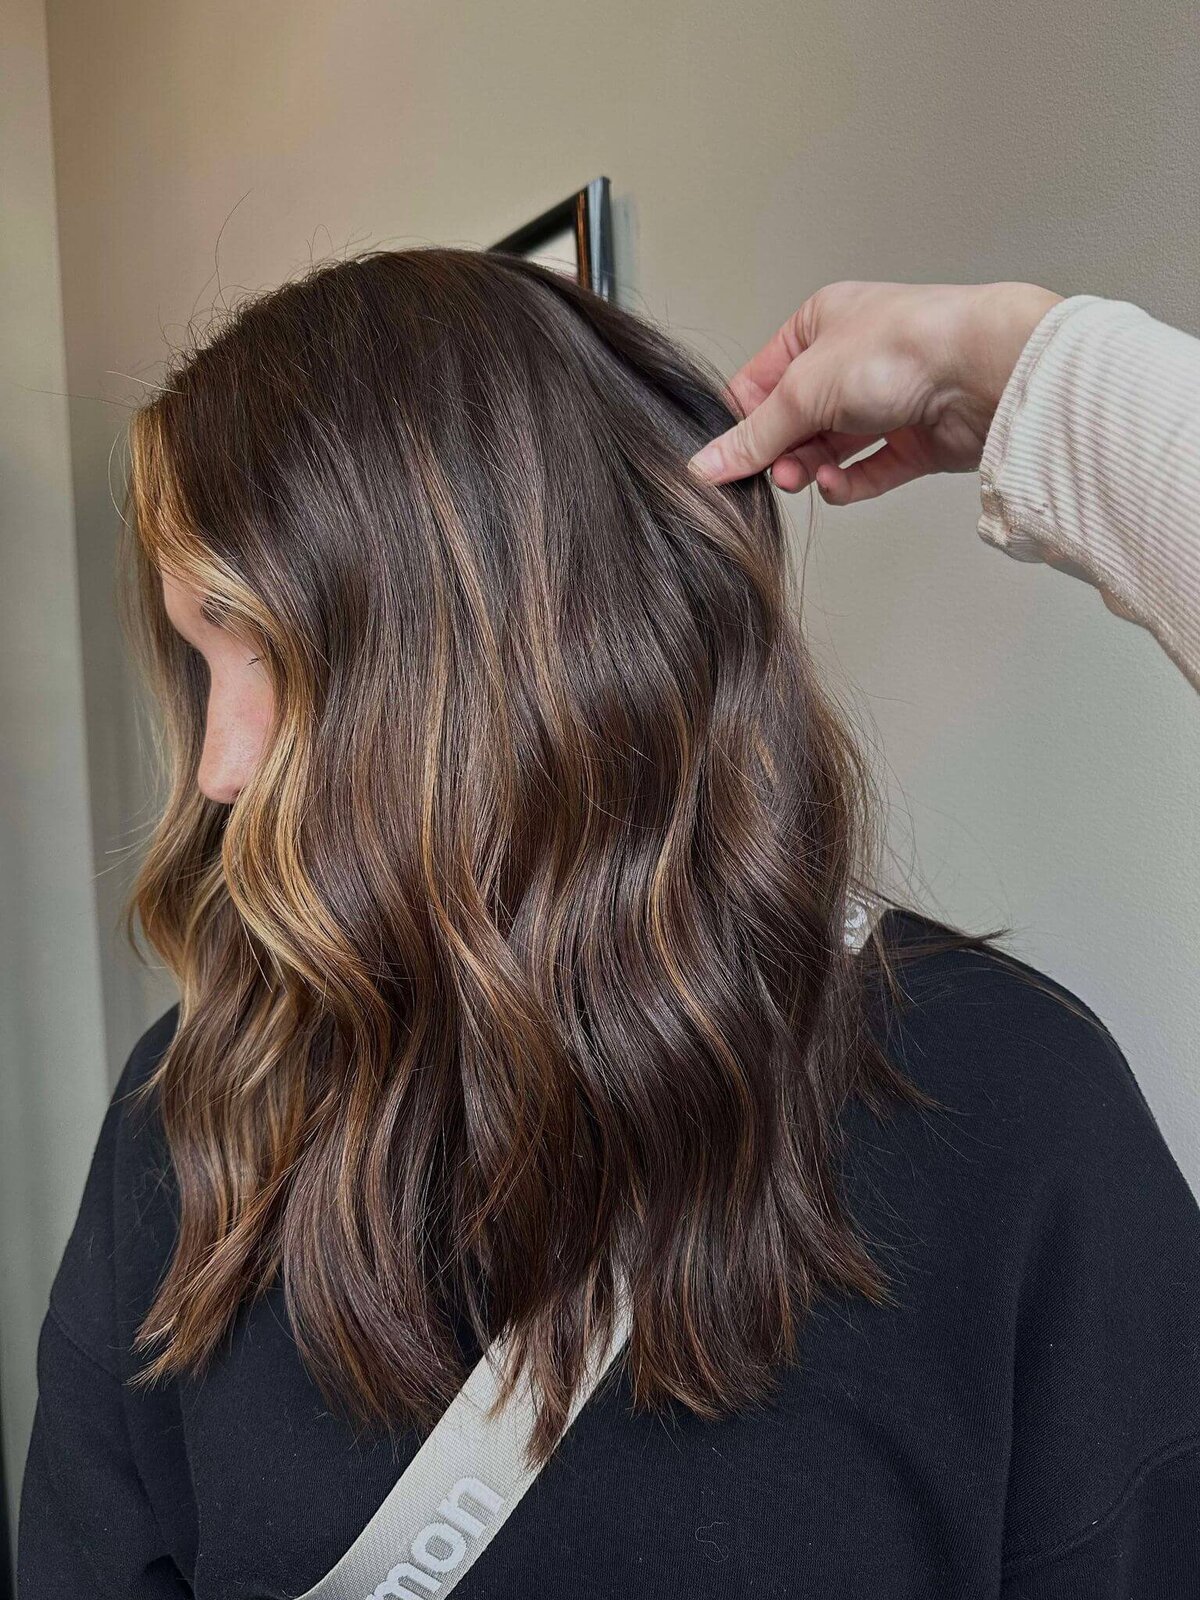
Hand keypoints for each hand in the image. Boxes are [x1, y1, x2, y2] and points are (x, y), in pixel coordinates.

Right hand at [687, 280, 1062, 503]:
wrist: (982, 371)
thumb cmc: (901, 347)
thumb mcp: (803, 390)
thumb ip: (754, 436)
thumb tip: (707, 466)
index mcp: (820, 325)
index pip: (762, 380)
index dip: (744, 422)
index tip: (729, 459)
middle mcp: (853, 359)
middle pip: (796, 420)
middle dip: (782, 452)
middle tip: (777, 473)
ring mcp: (887, 400)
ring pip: (831, 448)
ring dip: (813, 469)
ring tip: (807, 478)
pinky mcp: (915, 440)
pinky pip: (868, 470)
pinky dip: (849, 483)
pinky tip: (837, 486)